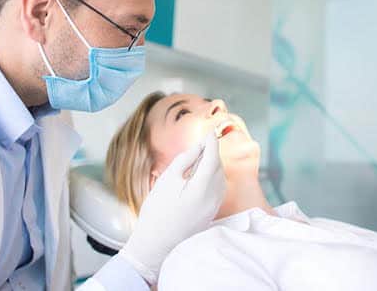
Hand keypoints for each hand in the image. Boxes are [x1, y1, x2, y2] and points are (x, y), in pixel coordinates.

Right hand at [118, 131, 225, 284]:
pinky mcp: (212, 213)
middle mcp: (213, 198)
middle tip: (203, 141)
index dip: (211, 143)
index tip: (209, 131)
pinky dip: (213, 177)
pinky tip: (201, 174)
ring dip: (213, 165)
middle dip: (213, 153)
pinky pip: (218, 189)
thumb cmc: (157, 211)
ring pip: (220, 178)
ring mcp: (214, 207)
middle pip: (218, 168)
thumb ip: (185, 161)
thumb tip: (199, 147)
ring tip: (200, 156)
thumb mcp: (167, 180)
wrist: (156, 245)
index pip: (213, 158)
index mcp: (201, 189)